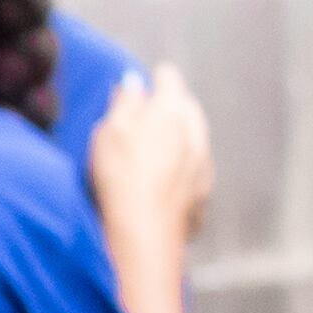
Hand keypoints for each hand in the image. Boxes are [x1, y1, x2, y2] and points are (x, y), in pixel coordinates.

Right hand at [88, 64, 213, 281]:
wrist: (145, 234)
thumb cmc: (121, 179)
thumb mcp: (109, 133)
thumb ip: (124, 104)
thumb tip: (132, 85)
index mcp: (170, 111)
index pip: (169, 80)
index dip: (158, 78)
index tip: (151, 79)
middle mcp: (194, 133)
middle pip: (186, 108)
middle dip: (171, 106)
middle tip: (150, 112)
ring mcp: (202, 164)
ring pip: (193, 138)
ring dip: (179, 136)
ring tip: (156, 147)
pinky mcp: (203, 192)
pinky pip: (193, 168)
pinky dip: (182, 166)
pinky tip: (164, 178)